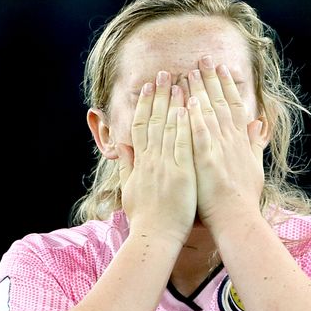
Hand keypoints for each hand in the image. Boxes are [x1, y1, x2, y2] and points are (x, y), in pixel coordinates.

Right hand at [117, 71, 196, 243]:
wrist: (155, 237)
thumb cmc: (145, 216)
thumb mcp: (130, 188)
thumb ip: (128, 165)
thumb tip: (122, 146)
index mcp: (141, 161)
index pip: (141, 126)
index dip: (145, 104)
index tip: (148, 86)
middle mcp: (151, 159)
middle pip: (154, 120)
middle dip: (159, 95)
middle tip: (163, 73)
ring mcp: (165, 165)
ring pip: (168, 127)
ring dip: (172, 103)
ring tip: (178, 81)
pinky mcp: (180, 173)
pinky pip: (182, 144)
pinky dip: (184, 125)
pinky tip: (188, 108)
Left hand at [187, 55, 266, 231]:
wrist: (238, 218)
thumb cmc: (244, 197)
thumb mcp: (255, 165)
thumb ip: (254, 143)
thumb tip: (258, 125)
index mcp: (239, 140)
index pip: (232, 105)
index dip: (226, 85)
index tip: (221, 67)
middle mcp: (230, 140)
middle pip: (219, 103)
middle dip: (211, 79)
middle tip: (203, 58)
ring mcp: (219, 149)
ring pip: (208, 113)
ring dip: (200, 91)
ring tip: (191, 71)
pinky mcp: (207, 160)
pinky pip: (200, 134)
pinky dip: (196, 117)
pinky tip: (190, 101)